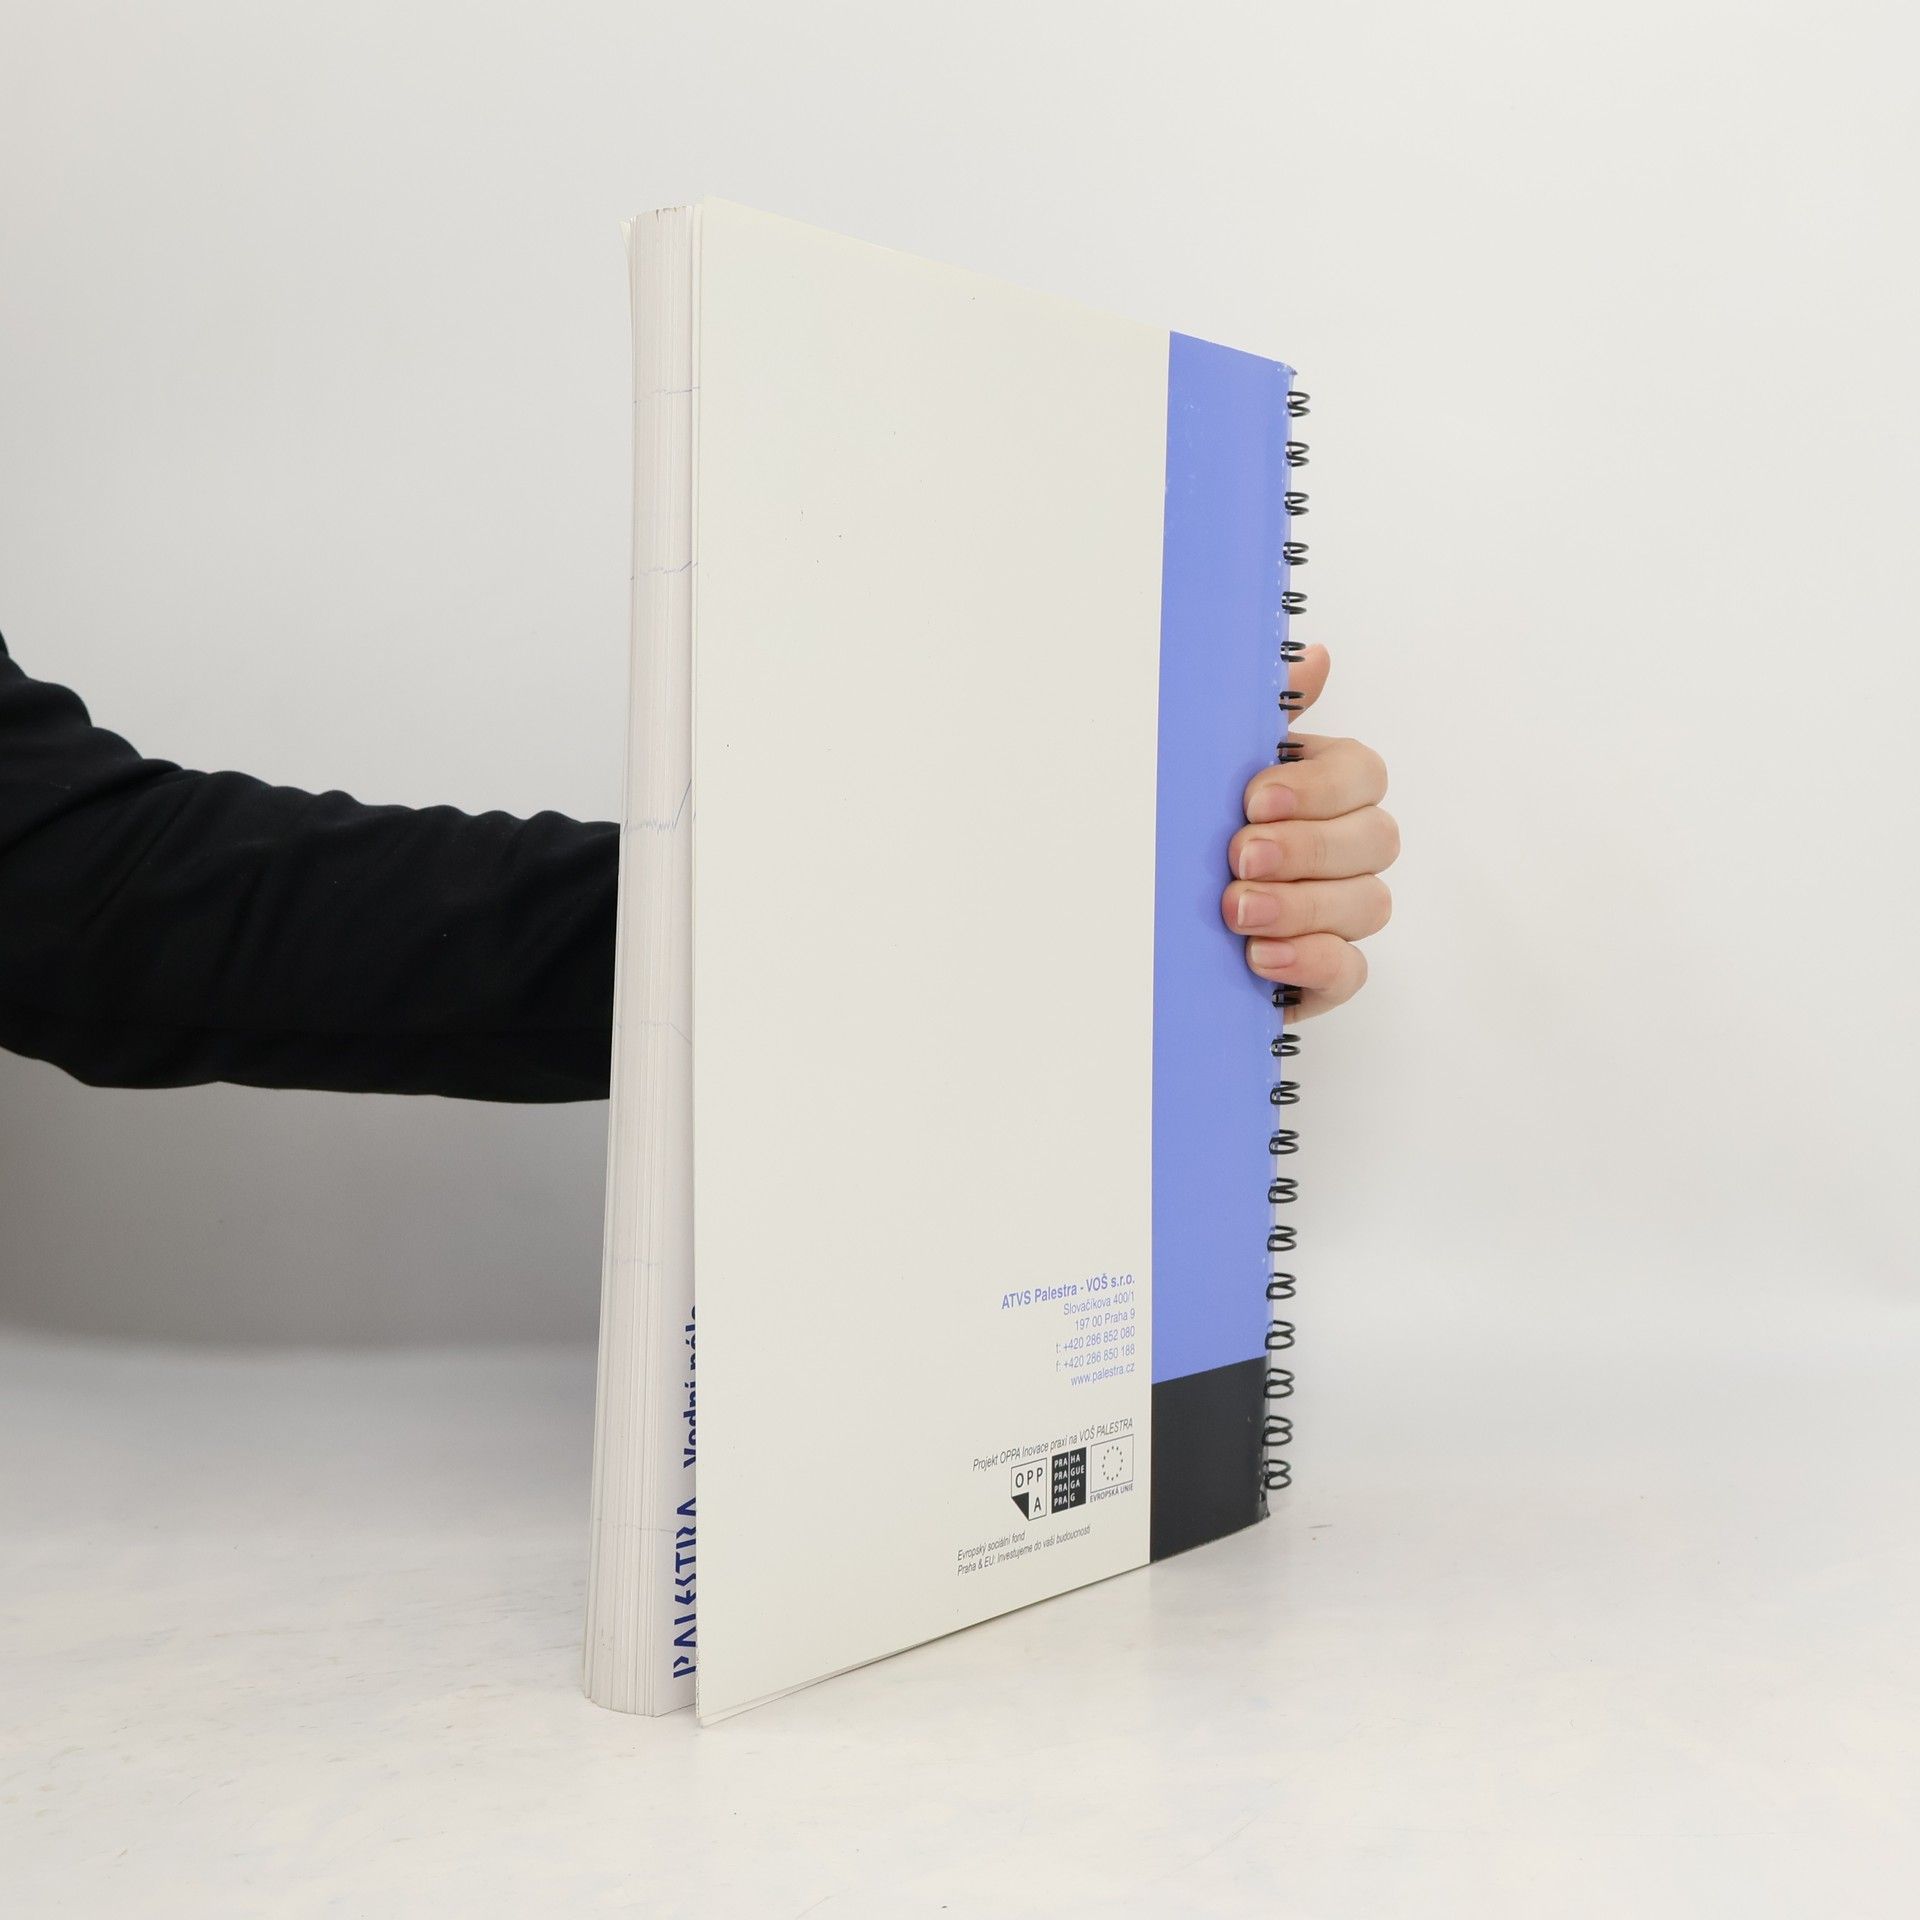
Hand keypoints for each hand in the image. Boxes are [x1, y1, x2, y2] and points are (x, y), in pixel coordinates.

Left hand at [1220, 645, 1396, 1018]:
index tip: (1253, 799)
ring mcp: (1343, 913)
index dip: (1317, 787)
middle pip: (1375, 840)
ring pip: (1369, 904)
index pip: (1363, 775)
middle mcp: (1347, 849)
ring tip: (1237, 912)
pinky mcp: (1327, 972)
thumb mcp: (1214, 768)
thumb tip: (1312, 659)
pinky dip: (1310, 962)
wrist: (1150, 921)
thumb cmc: (1194, 830)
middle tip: (1240, 857)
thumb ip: (1266, 717)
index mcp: (1327, 789)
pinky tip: (1261, 957)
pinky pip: (1351, 971)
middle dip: (1306, 849)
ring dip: (1302, 907)